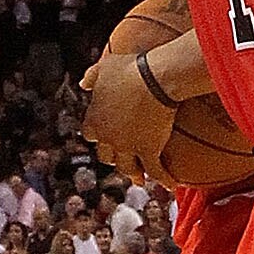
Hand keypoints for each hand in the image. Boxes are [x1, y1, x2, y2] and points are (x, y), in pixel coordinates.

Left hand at [77, 49, 173, 180]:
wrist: (152, 78)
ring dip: (133, 173)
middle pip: (106, 155)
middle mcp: (108, 137)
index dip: (97, 135)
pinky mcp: (148, 150)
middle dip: (113, 157)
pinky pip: (155, 170)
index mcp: (95, 118)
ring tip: (140, 179)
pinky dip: (163, 179)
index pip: (89, 134)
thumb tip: (83, 83)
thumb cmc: (129, 68)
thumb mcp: (105, 67)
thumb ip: (92, 76)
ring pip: (126, 167)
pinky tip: (170, 185)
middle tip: (122, 158)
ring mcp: (127, 146)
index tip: (103, 135)